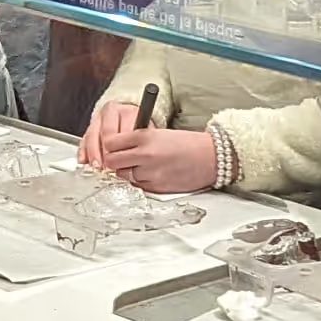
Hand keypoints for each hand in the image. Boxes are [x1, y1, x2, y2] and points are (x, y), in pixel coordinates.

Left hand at [82, 121, 218, 192]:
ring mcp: (150, 172)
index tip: (112, 149)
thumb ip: (136, 140)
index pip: (110, 142)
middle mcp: (145, 154)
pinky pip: (138, 186)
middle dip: (113, 162)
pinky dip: (140, 182)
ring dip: (127, 173)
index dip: (109, 147)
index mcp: (144, 136)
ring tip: (140, 167)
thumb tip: (115, 149)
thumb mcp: (159, 133)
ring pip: (123, 176)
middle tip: (120, 161)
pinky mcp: (156, 186)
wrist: (211, 157)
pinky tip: (151, 175)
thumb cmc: (187, 144)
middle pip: (111, 162)